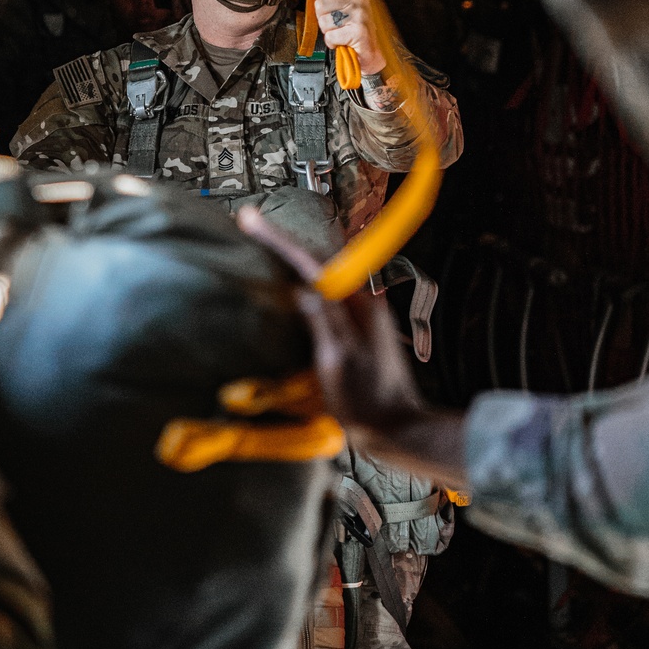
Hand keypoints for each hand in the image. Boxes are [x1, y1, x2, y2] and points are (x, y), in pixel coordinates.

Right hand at [238, 205, 469, 485]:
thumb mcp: (337, 360)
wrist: (398, 429)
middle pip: (318, 261)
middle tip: (252, 224)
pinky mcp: (359, 328)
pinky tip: (291, 282)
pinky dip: (305, 281)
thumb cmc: (366, 399)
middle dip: (284, 242)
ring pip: (323, 276)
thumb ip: (322, 320)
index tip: (251, 220)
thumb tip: (301, 287)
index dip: (278, 240)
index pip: (311, 262)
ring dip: (294, 258)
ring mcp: (363, 315)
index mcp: (358, 304)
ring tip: (265, 244)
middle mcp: (363, 302)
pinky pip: (327, 293)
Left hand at [314, 0, 383, 75]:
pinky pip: (330, 36)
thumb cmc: (354, 26)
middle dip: (323, 16)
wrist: (370, 51)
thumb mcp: (342, 2)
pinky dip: (332, 42)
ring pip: (323, 20)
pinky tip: (342, 40)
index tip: (331, 6)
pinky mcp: (359, 32)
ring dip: (328, 30)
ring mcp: (360, 14)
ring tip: (340, 31)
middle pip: (321, 3)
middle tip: (337, 22)